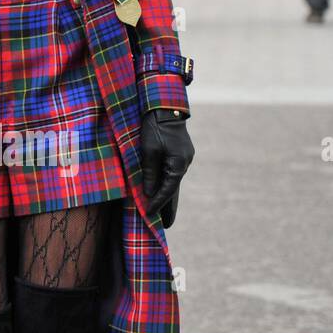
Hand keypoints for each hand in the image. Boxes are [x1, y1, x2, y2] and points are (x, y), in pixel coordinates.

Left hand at [141, 107, 193, 226]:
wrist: (165, 107)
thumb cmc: (154, 128)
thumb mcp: (148, 151)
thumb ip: (149, 173)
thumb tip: (148, 194)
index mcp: (178, 164)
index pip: (167, 190)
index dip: (158, 203)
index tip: (150, 215)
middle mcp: (184, 164)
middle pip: (174, 190)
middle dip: (169, 207)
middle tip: (166, 225)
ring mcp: (184, 158)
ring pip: (174, 182)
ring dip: (168, 196)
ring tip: (164, 213)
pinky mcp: (180, 153)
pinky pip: (173, 173)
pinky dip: (168, 183)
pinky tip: (163, 189)